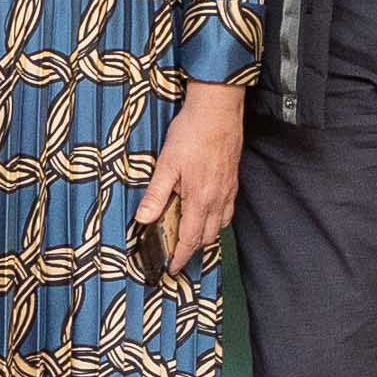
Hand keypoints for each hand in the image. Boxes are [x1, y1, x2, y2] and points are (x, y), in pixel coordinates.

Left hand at [133, 81, 248, 271]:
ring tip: (191, 233)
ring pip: (221, 224)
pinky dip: (218, 217)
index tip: (173, 268)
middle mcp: (218, 199)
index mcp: (200, 199)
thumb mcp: (166, 164)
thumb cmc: (192, 132)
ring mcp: (228, 189)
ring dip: (207, 233)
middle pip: (208, 236)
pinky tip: (207, 209)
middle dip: (193, 248)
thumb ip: (156, 194)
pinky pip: (228, 208)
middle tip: (177, 251)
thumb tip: (143, 219)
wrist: (218, 109)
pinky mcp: (233, 179)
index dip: (181, 257)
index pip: (191, 239)